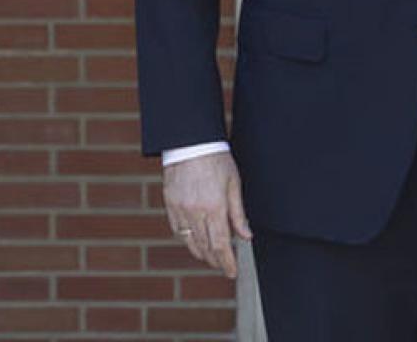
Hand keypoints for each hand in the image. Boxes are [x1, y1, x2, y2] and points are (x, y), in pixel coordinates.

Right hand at [163, 152, 251, 277]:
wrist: (191, 144)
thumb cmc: (217, 161)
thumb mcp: (234, 185)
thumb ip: (238, 214)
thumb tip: (246, 236)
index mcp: (214, 207)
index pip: (220, 244)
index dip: (226, 262)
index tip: (232, 272)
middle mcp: (195, 212)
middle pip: (205, 247)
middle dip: (215, 260)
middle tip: (224, 266)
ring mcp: (180, 209)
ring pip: (190, 242)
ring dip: (201, 253)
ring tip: (212, 257)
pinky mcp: (170, 205)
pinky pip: (178, 230)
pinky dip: (188, 240)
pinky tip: (196, 241)